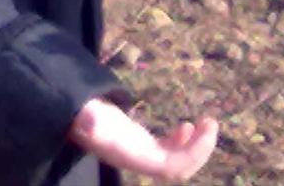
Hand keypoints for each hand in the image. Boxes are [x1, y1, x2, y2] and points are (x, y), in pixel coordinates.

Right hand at [69, 98, 216, 182]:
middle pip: (178, 168)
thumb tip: (92, 124)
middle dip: (200, 149)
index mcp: (133, 156)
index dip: (193, 153)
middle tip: (211, 122)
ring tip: (206, 122)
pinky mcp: (143, 146)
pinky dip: (183, 140)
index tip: (207, 127)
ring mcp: (142, 154)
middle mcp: (139, 160)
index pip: (170, 167)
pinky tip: (188, 126)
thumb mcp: (85, 114)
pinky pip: (169, 151)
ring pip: (176, 161)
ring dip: (195, 145)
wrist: (72, 117)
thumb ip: (89, 119)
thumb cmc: (80, 114)